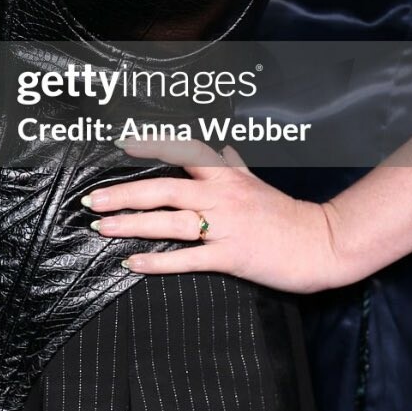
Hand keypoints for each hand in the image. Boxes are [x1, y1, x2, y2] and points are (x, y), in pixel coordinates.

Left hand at [83, 135, 351, 293]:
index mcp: (226, 177)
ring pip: (169, 223)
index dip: (153, 148)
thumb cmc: (286, 215)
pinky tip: (133, 263)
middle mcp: (221, 196)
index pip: (184, 154)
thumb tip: (222, 150)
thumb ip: (235, 167)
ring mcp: (225, 226)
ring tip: (101, 228)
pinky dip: (158, 262)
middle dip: (124, 194)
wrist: (319, 243)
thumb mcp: (257, 183)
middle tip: (92, 200)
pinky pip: (187, 259)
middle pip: (164, 190)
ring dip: (132, 225)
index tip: (123, 146)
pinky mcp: (230, 256)